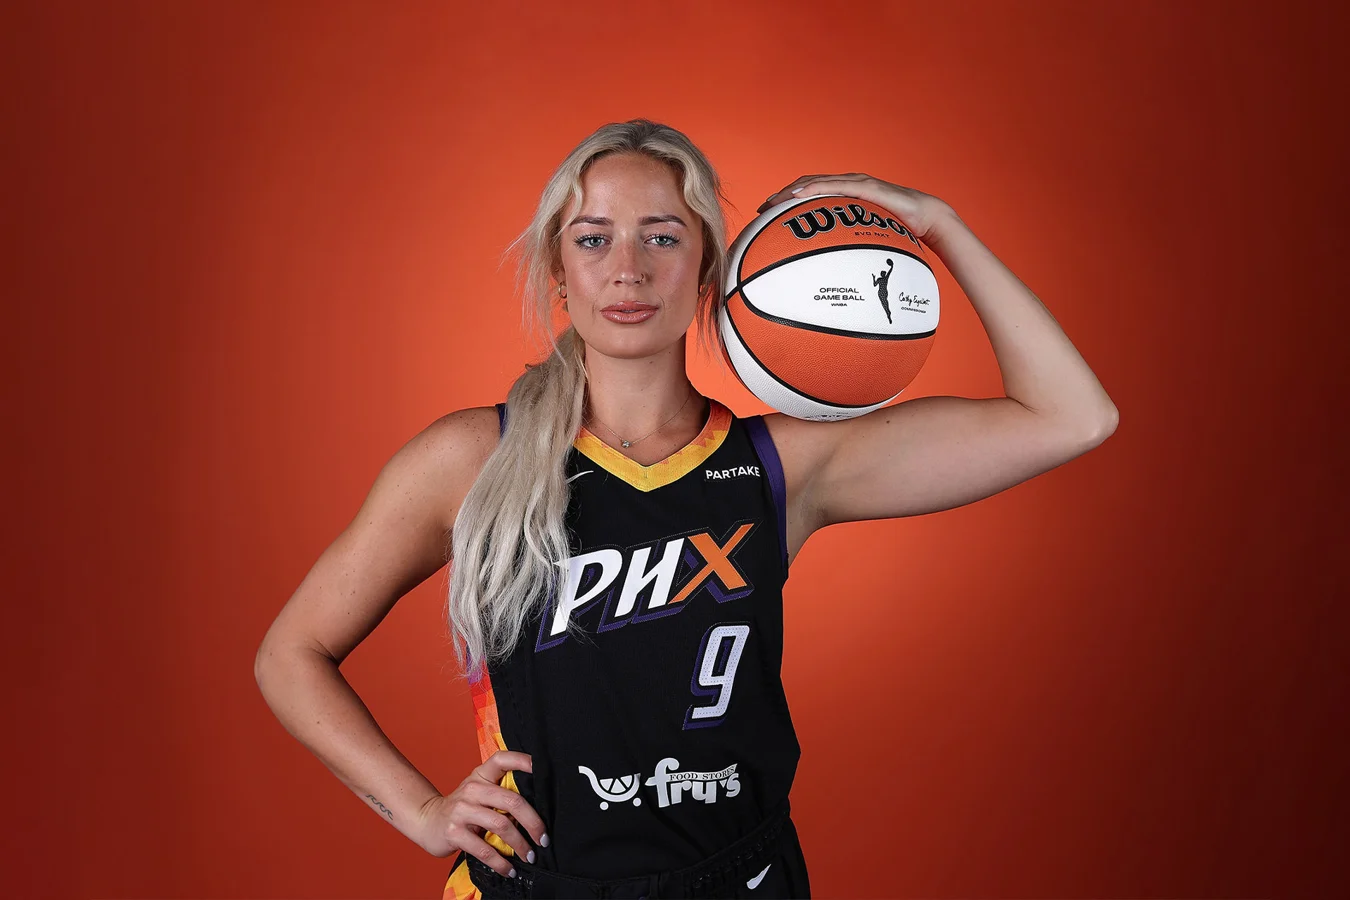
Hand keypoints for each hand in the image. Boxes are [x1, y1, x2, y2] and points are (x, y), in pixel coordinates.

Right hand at [415, 750, 547, 875]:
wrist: (427, 821)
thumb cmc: (463, 807)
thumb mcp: (479, 792)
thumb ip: (501, 792)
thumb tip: (538, 807)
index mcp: (481, 775)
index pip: (502, 759)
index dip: (523, 761)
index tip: (543, 771)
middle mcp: (472, 789)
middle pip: (512, 801)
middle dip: (533, 822)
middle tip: (543, 838)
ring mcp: (462, 810)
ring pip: (501, 826)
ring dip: (520, 845)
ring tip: (530, 855)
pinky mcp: (454, 833)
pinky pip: (484, 849)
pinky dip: (500, 862)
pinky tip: (509, 869)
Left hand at [756, 173, 953, 245]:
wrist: (928, 220)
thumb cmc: (900, 234)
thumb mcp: (868, 245)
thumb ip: (851, 255)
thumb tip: (834, 284)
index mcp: (846, 199)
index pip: (811, 197)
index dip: (788, 203)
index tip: (767, 216)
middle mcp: (847, 187)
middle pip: (807, 187)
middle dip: (782, 197)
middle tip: (762, 211)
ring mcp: (856, 184)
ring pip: (816, 183)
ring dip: (791, 191)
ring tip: (772, 202)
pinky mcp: (867, 187)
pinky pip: (835, 186)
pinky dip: (814, 188)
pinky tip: (797, 196)